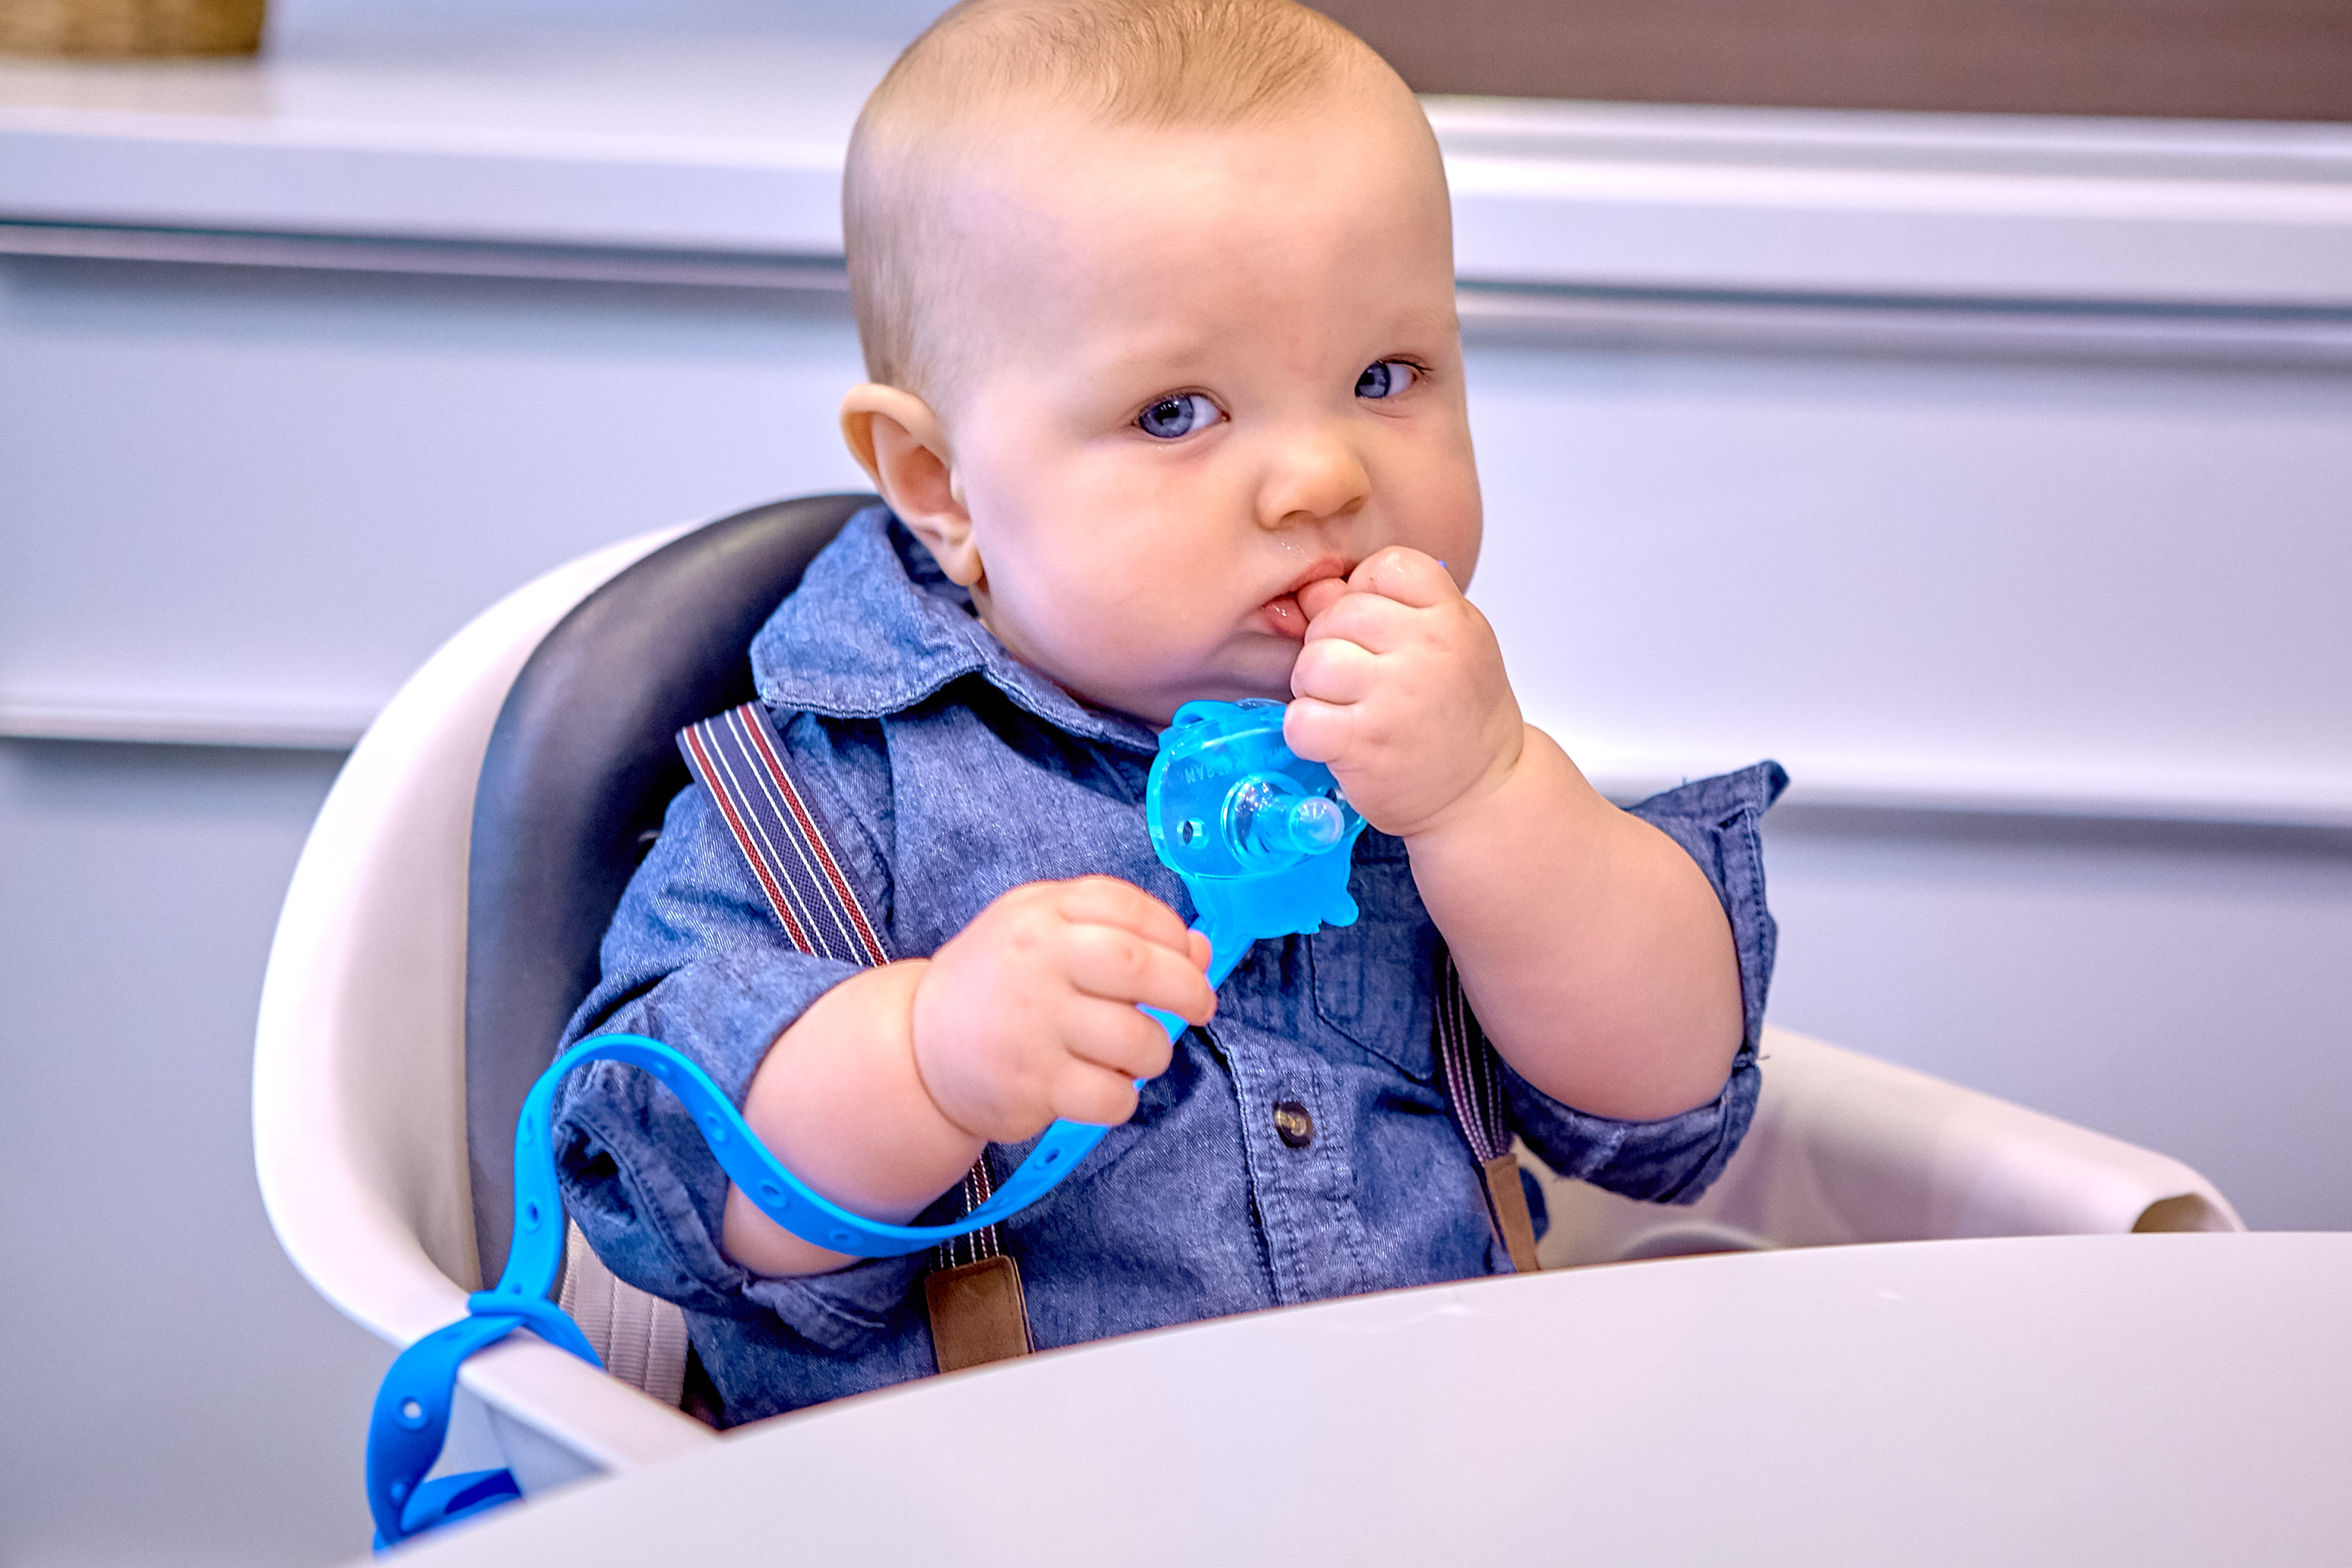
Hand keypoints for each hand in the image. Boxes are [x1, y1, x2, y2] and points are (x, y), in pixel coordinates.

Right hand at [910, 877, 1214, 1140]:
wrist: (920, 1048)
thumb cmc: (1001, 984)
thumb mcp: (1047, 933)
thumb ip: (1121, 930)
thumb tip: (1200, 951)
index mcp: (1041, 913)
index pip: (1127, 906)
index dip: (1172, 931)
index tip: (1186, 955)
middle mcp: (1036, 962)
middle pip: (1141, 968)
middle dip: (1189, 990)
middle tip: (1199, 1006)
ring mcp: (1033, 1025)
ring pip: (1138, 1041)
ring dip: (1156, 1051)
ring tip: (1137, 1052)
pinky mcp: (1033, 1085)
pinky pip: (1113, 1097)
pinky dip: (1124, 1096)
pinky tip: (1103, 1084)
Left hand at [1284, 547, 1523, 837]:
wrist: (1483, 793)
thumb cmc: (1457, 714)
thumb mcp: (1446, 646)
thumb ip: (1385, 608)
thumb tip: (1314, 591)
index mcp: (1451, 617)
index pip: (1385, 566)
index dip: (1364, 593)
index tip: (1375, 630)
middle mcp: (1426, 650)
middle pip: (1339, 614)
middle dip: (1332, 644)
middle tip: (1355, 679)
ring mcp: (1395, 697)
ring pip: (1313, 662)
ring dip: (1313, 687)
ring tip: (1340, 706)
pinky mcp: (1365, 745)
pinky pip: (1301, 717)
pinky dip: (1305, 729)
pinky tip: (1330, 737)